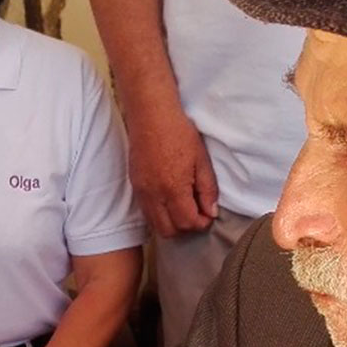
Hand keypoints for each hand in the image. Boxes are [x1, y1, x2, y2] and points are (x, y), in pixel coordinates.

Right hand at [128, 97, 217, 237]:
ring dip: (171, 223)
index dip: (202, 222)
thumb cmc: (179, 133)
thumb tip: (211, 211)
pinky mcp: (135, 186)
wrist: (151, 115)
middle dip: (186, 227)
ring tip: (183, 207)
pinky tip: (169, 200)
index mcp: (173, 188)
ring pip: (155, 225)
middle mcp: (154, 195)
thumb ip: (207, 189)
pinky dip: (159, 214)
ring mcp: (141, 192)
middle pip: (169, 231)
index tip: (208, 214)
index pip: (188, 222)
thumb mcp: (201, 160)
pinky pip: (146, 212)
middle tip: (196, 213)